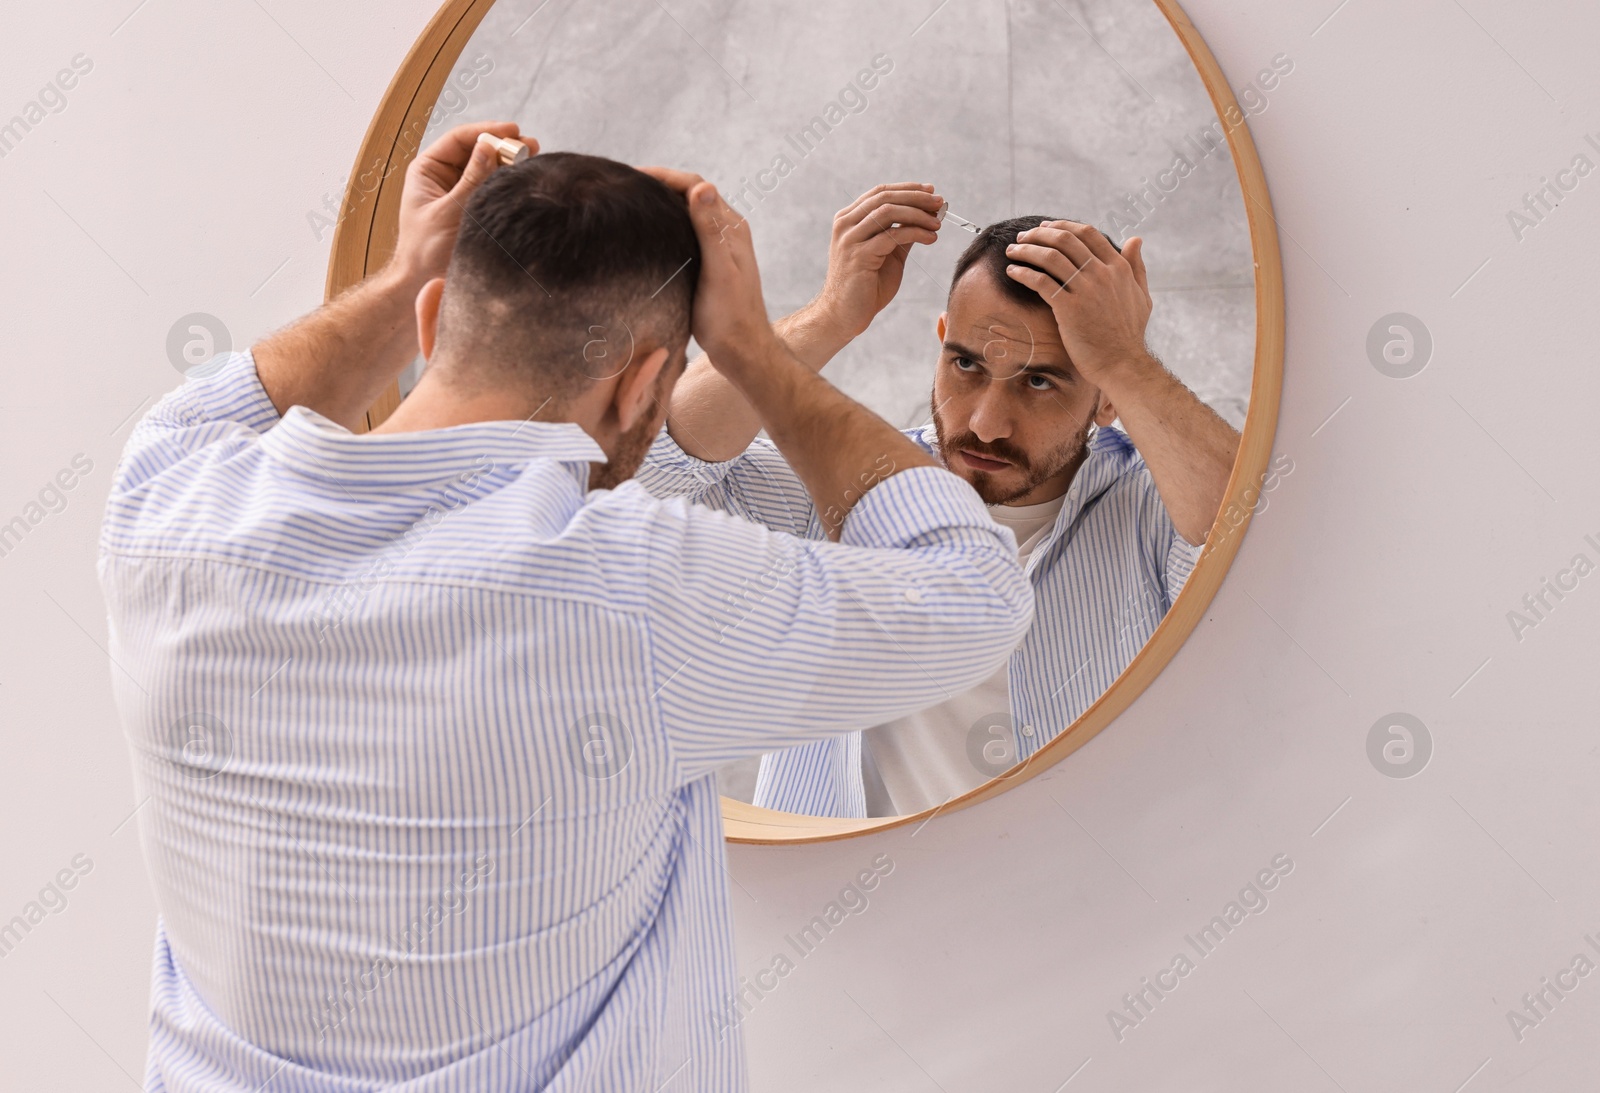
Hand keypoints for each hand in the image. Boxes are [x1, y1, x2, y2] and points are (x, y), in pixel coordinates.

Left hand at [390, 121, 537, 284]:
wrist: (422, 283)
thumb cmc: (425, 250)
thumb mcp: (449, 211)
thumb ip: (471, 179)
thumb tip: (488, 147)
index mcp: (428, 169)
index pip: (459, 138)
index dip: (486, 131)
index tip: (512, 131)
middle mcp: (444, 175)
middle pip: (476, 149)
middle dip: (502, 145)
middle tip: (529, 145)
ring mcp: (460, 190)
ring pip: (487, 167)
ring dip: (508, 162)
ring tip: (532, 158)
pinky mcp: (473, 206)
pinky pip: (492, 186)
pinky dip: (507, 181)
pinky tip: (523, 178)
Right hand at [638, 166, 786, 381]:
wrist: (742, 350)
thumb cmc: (730, 316)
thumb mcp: (718, 270)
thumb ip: (710, 230)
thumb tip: (701, 187)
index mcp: (731, 227)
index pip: (695, 185)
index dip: (665, 175)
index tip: (632, 176)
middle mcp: (727, 232)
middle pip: (690, 195)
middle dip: (659, 186)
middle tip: (624, 187)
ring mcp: (718, 248)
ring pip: (687, 214)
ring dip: (662, 205)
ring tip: (630, 206)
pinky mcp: (709, 264)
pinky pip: (685, 234)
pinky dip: (666, 227)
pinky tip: (646, 236)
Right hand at [811, 183, 943, 340]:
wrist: (845, 315)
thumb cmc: (866, 286)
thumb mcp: (888, 253)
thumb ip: (902, 233)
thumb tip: (926, 215)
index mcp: (849, 219)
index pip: (880, 193)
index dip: (908, 189)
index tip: (931, 191)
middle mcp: (846, 224)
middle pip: (885, 198)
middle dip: (916, 198)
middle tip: (940, 202)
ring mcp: (850, 239)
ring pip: (888, 212)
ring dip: (918, 214)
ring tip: (937, 222)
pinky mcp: (858, 256)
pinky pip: (892, 236)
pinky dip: (915, 232)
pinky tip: (931, 237)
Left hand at [1003, 222, 1153, 385]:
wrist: (1122, 363)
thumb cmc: (1129, 334)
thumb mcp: (1141, 295)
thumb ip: (1136, 266)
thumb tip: (1136, 239)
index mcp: (1118, 267)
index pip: (1087, 233)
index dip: (1062, 225)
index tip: (1045, 227)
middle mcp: (1102, 273)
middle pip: (1065, 240)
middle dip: (1039, 234)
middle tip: (1023, 237)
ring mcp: (1085, 290)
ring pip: (1050, 257)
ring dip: (1026, 250)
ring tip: (1012, 252)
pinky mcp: (1068, 308)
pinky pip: (1041, 281)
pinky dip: (1023, 273)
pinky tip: (1013, 272)